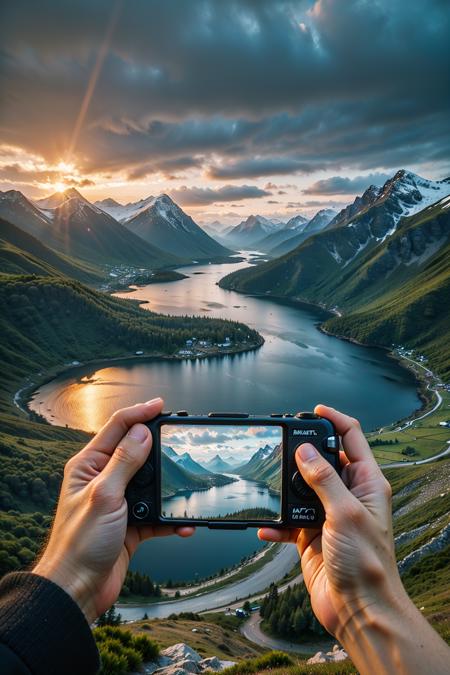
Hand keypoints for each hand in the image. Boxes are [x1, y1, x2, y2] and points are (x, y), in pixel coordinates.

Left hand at [33, 398, 194, 622]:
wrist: (77, 590)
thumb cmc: (78, 545)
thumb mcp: (105, 495)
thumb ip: (124, 461)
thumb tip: (142, 431)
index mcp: (89, 465)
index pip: (117, 428)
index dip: (140, 413)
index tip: (161, 406)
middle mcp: (103, 479)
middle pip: (137, 451)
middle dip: (159, 448)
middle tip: (180, 441)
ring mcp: (119, 501)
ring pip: (151, 483)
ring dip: (168, 488)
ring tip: (185, 485)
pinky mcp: (131, 524)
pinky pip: (157, 514)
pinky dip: (171, 519)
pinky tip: (182, 524)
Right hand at [258, 404, 402, 637]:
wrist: (358, 610)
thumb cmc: (367, 565)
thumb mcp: (345, 513)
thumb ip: (323, 479)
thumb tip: (305, 451)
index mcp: (366, 482)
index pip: (352, 437)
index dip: (334, 419)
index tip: (313, 410)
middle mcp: (348, 494)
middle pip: (323, 459)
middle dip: (301, 453)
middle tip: (281, 446)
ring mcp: (328, 514)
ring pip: (301, 488)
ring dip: (284, 489)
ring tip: (270, 488)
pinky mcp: (311, 535)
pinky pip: (288, 519)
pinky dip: (276, 522)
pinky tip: (267, 526)